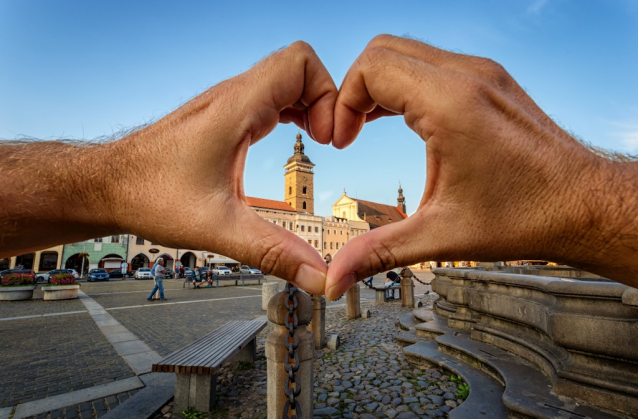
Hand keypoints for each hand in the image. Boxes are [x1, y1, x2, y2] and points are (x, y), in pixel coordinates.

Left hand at [0, 42, 336, 293]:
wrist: (107, 185)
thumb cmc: (150, 197)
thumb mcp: (219, 229)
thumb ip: (274, 252)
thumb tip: (319, 278)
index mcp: (236, 109)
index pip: (300, 63)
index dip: (328, 95)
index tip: (328, 140)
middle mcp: (233, 96)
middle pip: (300, 68)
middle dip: (326, 100)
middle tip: (328, 143)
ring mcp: (227, 102)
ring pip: (286, 78)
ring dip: (310, 105)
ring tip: (317, 142)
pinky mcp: (223, 113)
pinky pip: (270, 94)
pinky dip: (292, 109)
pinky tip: (288, 140)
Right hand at [325, 35, 637, 298]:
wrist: (584, 205)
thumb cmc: (525, 217)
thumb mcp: (441, 236)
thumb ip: (379, 252)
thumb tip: (335, 279)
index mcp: (451, 104)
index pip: (372, 68)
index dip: (343, 103)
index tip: (343, 142)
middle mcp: (468, 76)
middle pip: (383, 51)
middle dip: (354, 90)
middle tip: (349, 133)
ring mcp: (482, 73)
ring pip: (406, 52)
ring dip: (379, 85)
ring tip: (367, 127)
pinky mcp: (490, 80)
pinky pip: (431, 63)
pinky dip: (405, 84)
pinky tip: (401, 120)